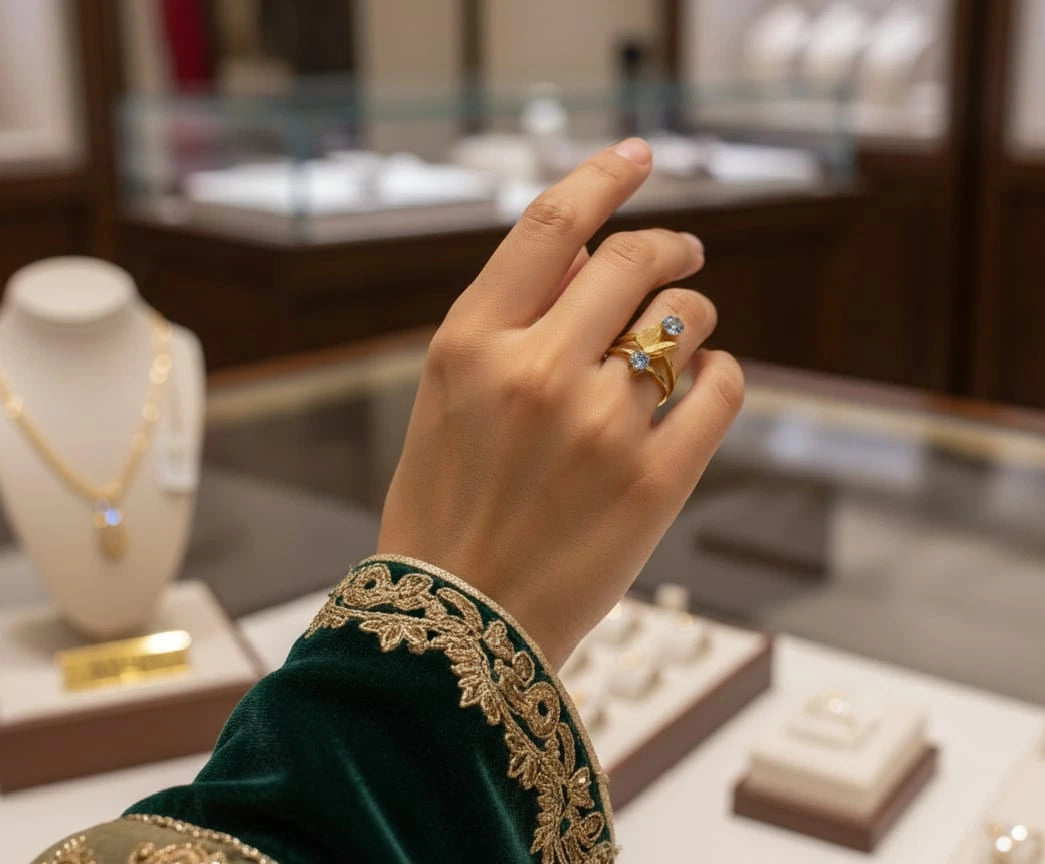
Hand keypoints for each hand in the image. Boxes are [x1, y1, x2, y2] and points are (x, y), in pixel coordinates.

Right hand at [377, 138, 743, 667]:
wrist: (458, 628)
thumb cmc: (446, 510)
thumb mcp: (448, 401)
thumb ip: (510, 324)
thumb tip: (590, 260)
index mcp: (469, 345)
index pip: (550, 226)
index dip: (603, 176)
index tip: (639, 155)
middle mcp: (535, 373)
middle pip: (631, 261)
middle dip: (670, 245)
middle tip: (684, 250)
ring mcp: (600, 427)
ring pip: (685, 322)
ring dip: (692, 317)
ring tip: (683, 337)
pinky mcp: (655, 482)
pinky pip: (722, 389)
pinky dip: (721, 375)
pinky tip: (705, 384)